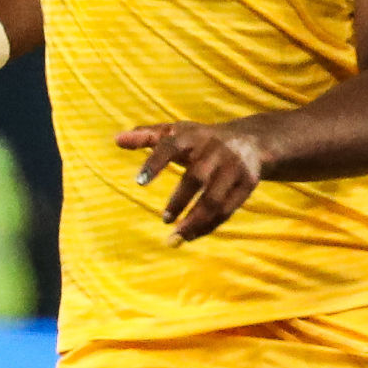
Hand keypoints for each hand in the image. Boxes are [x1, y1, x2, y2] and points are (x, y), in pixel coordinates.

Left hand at [117, 121, 263, 242]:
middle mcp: (216, 149)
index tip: (139, 183)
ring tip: (175, 236)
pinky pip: (227, 210)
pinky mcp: (247, 184)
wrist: (251, 140)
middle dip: (179, 201)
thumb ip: (146, 136)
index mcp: (193, 135)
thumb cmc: (201, 139)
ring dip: (195, 221)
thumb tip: (116, 139)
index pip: (171, 146)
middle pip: (196, 177)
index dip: (155, 162)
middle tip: (163, 219)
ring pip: (214, 199)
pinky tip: (191, 236)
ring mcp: (234, 167)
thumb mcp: (176, 132)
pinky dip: (209, 226)